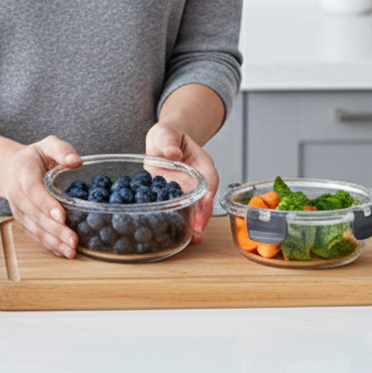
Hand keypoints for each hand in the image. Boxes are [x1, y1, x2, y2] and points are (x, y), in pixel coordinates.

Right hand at [0, 136, 82, 257]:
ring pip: (35, 228)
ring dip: (53, 241)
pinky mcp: (24, 220)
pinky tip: (63, 251)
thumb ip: (61, 150)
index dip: (46, 204)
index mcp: (23, 173)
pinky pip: (35, 234)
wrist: (11, 170)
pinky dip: (49, 244)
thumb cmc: (35, 157)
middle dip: (54, 229)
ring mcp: (20, 210)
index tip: (62, 216)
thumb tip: (76, 161)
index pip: (33, 190)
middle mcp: (18, 195)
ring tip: (71, 251)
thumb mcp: (48, 145)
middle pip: (35, 215)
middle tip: (73, 240)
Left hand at [146, 122, 217, 242]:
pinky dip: (178, 220)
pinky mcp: (174, 196)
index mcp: (202, 165)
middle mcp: (198, 181)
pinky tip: (173, 231)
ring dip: (193, 224)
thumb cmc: (168, 135)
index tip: (202, 212)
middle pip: (204, 202)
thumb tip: (172, 152)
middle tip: (197, 235)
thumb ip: (169, 141)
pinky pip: (178, 209)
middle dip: (201, 219)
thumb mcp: (167, 132)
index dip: (206, 199)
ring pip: (194, 209)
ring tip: (191, 240)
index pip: (209, 184)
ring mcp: (186, 190)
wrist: (162, 141)